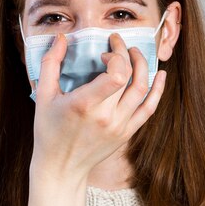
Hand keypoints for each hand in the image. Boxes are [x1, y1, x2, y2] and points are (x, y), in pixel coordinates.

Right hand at [29, 31, 166, 181]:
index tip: (104, 52)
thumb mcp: (44, 96)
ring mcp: (120, 126)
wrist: (62, 167)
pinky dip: (157, 90)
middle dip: (127, 53)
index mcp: (85, 105)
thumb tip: (62, 38)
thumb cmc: (49, 131)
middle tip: (118, 44)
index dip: (116, 56)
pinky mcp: (127, 133)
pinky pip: (149, 109)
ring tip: (135, 54)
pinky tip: (160, 75)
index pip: (116, 74)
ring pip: (144, 90)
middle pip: (130, 77)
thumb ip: (50, 63)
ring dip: (143, 66)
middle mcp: (106, 116)